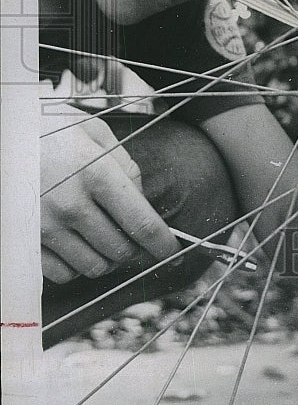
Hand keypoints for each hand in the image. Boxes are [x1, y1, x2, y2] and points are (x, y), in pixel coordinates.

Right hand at [40, 108, 178, 282]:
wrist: (2, 138)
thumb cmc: (50, 130)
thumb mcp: (94, 132)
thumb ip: (125, 166)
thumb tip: (143, 201)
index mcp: (96, 173)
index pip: (141, 223)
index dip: (162, 244)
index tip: (173, 253)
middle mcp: (71, 205)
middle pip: (120, 250)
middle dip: (133, 247)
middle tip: (129, 233)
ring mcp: (45, 227)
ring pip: (94, 267)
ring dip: (106, 258)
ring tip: (101, 235)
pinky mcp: (25, 241)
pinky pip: (62, 274)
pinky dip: (76, 265)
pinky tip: (75, 244)